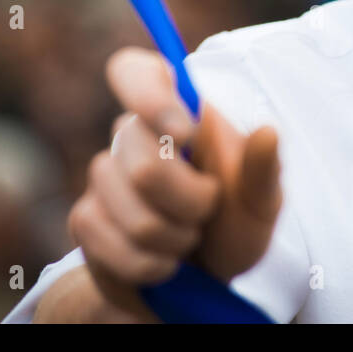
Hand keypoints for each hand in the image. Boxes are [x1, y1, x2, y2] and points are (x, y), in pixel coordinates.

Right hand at [68, 47, 281, 315]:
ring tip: (188, 237)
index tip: (185, 134)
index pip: (134, 72)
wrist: (203, 279)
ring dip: (173, 239)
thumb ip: (263, 170)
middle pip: (144, 168)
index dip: (149, 98)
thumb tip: (267, 132)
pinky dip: (147, 264)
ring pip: (131, 213)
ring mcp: (104, 175)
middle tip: (208, 211)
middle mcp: (133, 135)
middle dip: (189, 204)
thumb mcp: (261, 201)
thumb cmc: (235, 223)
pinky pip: (107, 242)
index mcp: (176, 111)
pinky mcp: (85, 218)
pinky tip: (163, 262)